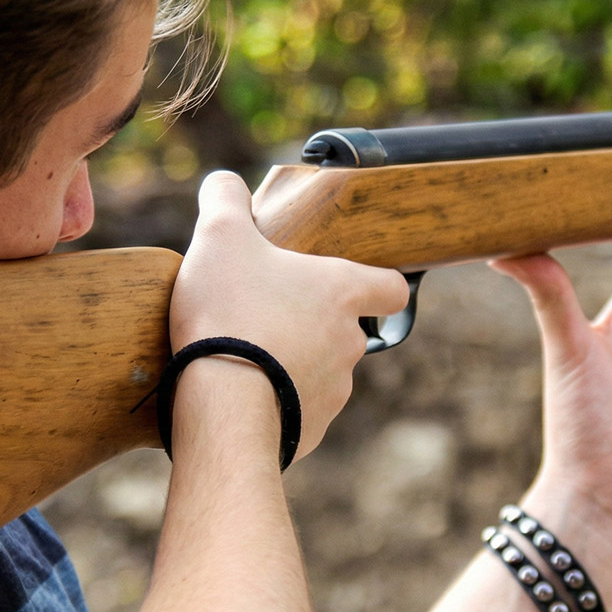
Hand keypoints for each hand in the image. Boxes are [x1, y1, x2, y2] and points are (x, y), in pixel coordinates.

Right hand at [171, 172, 410, 457]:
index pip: (392, 287)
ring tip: (247, 357)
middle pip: (348, 329)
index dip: (377, 282)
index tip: (355, 283)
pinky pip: (300, 411)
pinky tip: (242, 394)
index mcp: (342, 293)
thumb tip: (223, 182)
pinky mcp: (312, 429)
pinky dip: (278, 403)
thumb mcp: (219, 236)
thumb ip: (225, 199)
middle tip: (268, 316)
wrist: (221, 405)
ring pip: (323, 371)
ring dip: (294, 364)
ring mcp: (335, 391)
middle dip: (314, 325)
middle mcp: (350, 342)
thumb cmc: (229, 313)